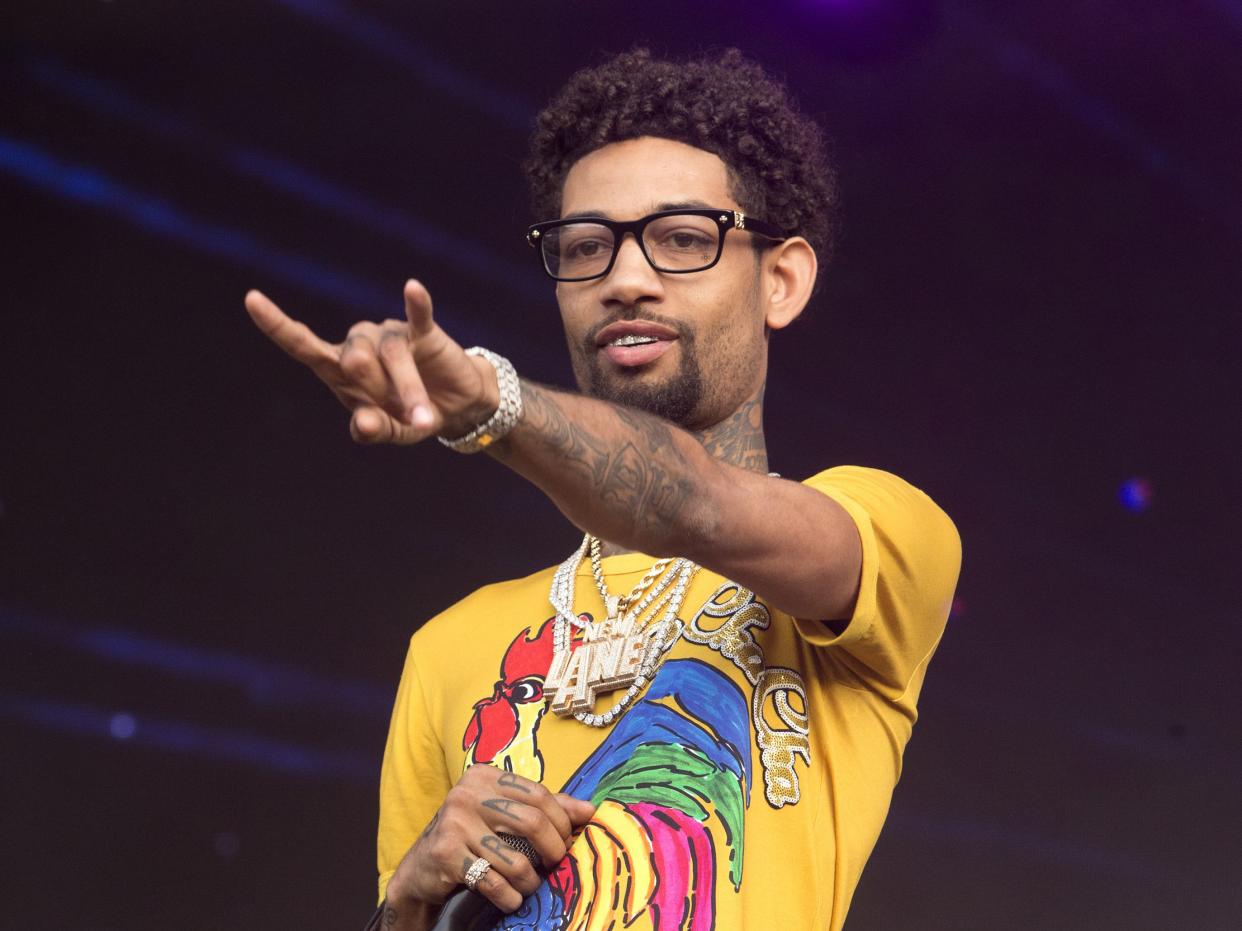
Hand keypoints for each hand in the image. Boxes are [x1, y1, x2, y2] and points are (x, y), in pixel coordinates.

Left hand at [244, 280, 498, 443]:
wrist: (457, 407)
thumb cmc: (410, 416)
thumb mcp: (391, 432)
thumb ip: (372, 430)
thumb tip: (360, 423)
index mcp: (339, 370)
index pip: (303, 345)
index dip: (277, 325)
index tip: (252, 299)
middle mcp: (360, 345)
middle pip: (354, 360)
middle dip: (380, 393)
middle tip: (404, 417)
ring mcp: (391, 335)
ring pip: (391, 355)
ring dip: (409, 391)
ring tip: (424, 422)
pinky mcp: (424, 333)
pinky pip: (418, 316)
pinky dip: (417, 303)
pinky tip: (413, 288)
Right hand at [386, 764, 595, 917]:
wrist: (421, 868)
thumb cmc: (471, 837)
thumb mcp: (503, 814)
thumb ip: (545, 808)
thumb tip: (590, 810)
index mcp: (485, 776)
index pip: (539, 794)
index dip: (562, 821)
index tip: (567, 841)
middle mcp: (467, 793)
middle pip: (532, 822)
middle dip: (553, 850)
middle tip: (555, 865)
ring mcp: (454, 822)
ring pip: (515, 859)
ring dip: (530, 881)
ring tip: (530, 885)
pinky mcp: (446, 854)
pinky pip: (494, 882)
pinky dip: (510, 896)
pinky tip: (512, 898)